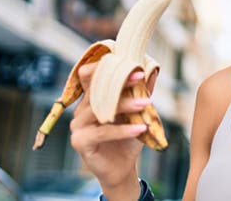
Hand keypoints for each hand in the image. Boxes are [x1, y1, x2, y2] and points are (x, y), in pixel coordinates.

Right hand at [69, 62, 149, 199]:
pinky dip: (123, 130)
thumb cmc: (129, 137)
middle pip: (96, 89)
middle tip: (140, 78)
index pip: (89, 74)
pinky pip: (102, 132)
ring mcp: (78, 126)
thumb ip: (141, 93)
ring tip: (145, 103)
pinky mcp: (80, 142)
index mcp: (92, 98)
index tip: (131, 63)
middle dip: (120, 82)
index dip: (106, 66)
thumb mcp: (138, 113)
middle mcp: (82, 109)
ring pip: (100, 109)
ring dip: (125, 105)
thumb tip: (152, 72)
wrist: (123, 167)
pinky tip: (141, 128)